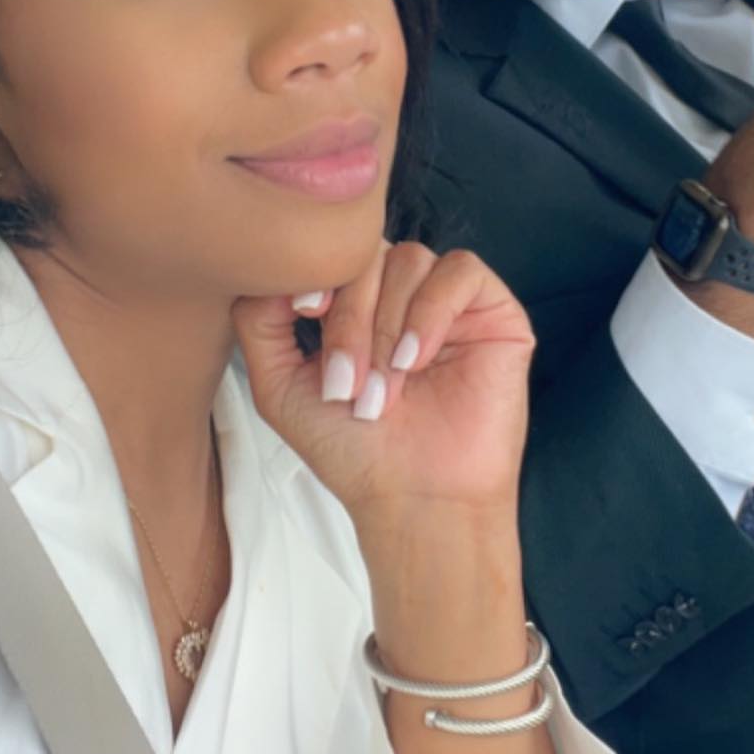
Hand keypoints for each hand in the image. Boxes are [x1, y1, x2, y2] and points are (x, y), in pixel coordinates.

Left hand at [232, 243, 533, 543]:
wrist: (414, 499)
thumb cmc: (353, 450)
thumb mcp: (279, 384)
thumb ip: (258, 321)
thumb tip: (271, 269)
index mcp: (359, 304)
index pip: (335, 254)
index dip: (317, 274)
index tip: (303, 314)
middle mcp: (403, 294)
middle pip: (368, 255)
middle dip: (349, 319)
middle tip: (346, 384)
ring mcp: (450, 301)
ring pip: (410, 260)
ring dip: (387, 327)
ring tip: (384, 390)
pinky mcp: (495, 311)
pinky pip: (460, 272)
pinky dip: (430, 311)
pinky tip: (417, 359)